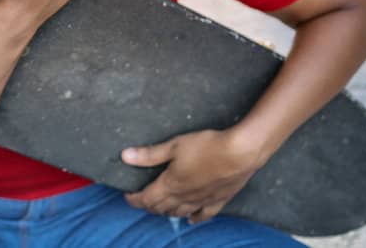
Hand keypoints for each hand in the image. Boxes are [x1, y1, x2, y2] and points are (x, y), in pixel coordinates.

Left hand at [122, 129, 265, 223]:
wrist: (240, 153)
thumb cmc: (206, 146)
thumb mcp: (174, 146)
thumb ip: (149, 154)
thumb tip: (125, 156)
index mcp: (170, 185)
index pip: (146, 198)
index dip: (134, 199)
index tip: (127, 195)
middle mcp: (184, 197)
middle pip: (161, 207)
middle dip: (148, 205)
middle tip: (141, 199)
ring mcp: (201, 201)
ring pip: (179, 213)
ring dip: (166, 211)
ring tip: (159, 207)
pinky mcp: (218, 201)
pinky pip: (203, 215)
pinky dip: (193, 218)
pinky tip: (189, 219)